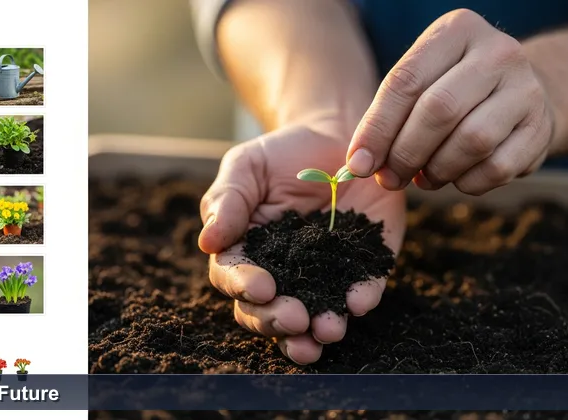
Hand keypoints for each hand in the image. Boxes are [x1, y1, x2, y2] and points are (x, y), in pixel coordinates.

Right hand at [199, 124, 404, 364]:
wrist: (336, 136)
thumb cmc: (282, 154)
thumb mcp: (247, 167)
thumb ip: (226, 201)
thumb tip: (207, 241)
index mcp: (245, 252)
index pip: (233, 278)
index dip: (243, 287)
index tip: (261, 287)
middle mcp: (281, 274)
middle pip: (267, 312)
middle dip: (278, 320)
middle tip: (294, 318)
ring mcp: (323, 276)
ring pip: (312, 318)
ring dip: (316, 331)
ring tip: (327, 330)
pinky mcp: (364, 267)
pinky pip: (362, 291)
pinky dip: (361, 300)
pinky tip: (359, 301)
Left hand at [347, 8, 554, 195]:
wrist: (516, 94)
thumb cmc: (450, 90)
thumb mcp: (418, 86)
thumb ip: (385, 119)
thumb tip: (358, 165)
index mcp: (456, 31)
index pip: (406, 81)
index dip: (377, 128)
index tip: (358, 164)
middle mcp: (497, 52)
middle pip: (438, 110)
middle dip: (405, 153)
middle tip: (388, 178)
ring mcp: (525, 88)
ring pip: (471, 141)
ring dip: (436, 170)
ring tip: (423, 176)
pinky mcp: (540, 127)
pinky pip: (496, 168)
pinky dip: (466, 183)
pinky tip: (455, 177)